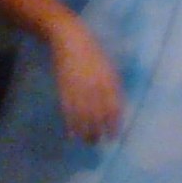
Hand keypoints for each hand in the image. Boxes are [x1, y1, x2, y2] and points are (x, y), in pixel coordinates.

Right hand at [49, 21, 125, 143]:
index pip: (114, 109)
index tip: (114, 136)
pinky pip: (68, 112)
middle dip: (99, 132)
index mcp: (109, 81)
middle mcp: (95, 87)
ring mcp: (79, 89)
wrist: (70, 39)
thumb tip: (117, 108)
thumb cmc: (93, 52)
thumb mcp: (109, 67)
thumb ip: (113, 86)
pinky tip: (72, 134)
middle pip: (99, 116)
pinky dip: (71, 125)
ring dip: (85, 133)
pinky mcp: (64, 90)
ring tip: (88, 142)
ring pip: (83, 117)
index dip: (114, 125)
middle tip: (99, 142)